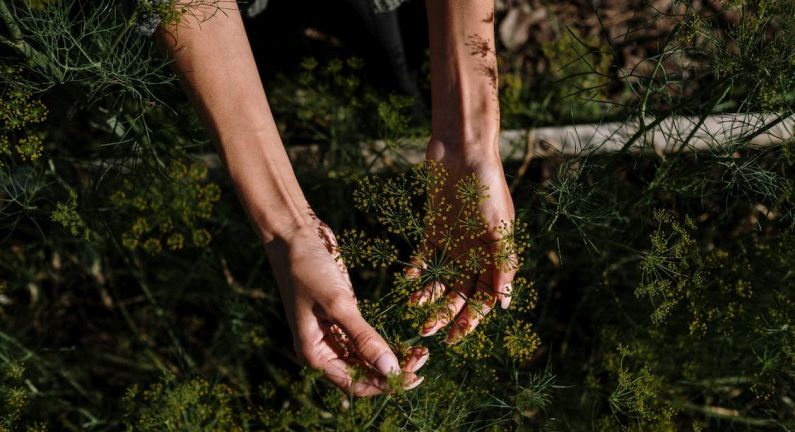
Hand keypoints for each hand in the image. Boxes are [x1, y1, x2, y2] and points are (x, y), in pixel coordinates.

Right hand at [266, 218, 426, 395]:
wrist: (293, 235)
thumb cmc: (307, 269)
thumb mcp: (338, 304)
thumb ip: (364, 338)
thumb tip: (390, 370)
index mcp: (314, 354)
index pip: (354, 383)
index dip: (384, 384)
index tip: (413, 377)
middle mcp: (322, 349)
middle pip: (361, 373)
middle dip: (391, 371)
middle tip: (422, 359)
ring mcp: (331, 333)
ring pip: (365, 358)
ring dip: (390, 358)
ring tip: (420, 352)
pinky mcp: (341, 317)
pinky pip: (364, 339)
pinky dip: (383, 343)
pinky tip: (404, 342)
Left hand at [407, 140, 516, 342]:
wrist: (463, 150)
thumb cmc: (487, 186)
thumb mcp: (498, 226)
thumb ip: (502, 264)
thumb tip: (504, 304)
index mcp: (495, 255)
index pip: (485, 297)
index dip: (473, 319)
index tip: (457, 337)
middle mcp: (475, 253)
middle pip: (462, 293)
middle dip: (447, 314)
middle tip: (428, 331)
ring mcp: (454, 242)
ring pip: (441, 279)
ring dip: (430, 297)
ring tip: (415, 309)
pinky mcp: (434, 229)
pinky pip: (424, 257)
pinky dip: (416, 271)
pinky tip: (407, 284)